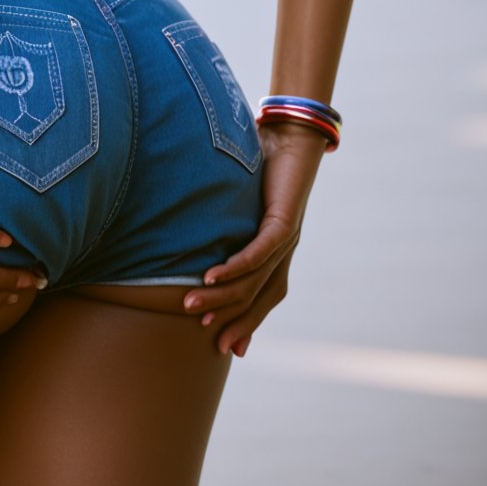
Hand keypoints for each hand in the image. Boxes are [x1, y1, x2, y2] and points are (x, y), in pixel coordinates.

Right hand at [182, 120, 328, 356]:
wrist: (294, 135)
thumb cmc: (262, 165)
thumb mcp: (239, 203)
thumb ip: (225, 224)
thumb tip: (194, 238)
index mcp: (277, 253)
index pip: (263, 299)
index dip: (246, 324)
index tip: (225, 349)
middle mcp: (285, 252)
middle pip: (260, 298)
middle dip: (233, 320)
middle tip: (205, 337)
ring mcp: (288, 238)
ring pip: (256, 279)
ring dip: (223, 296)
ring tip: (193, 305)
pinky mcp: (286, 220)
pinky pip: (260, 251)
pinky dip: (236, 266)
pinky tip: (214, 276)